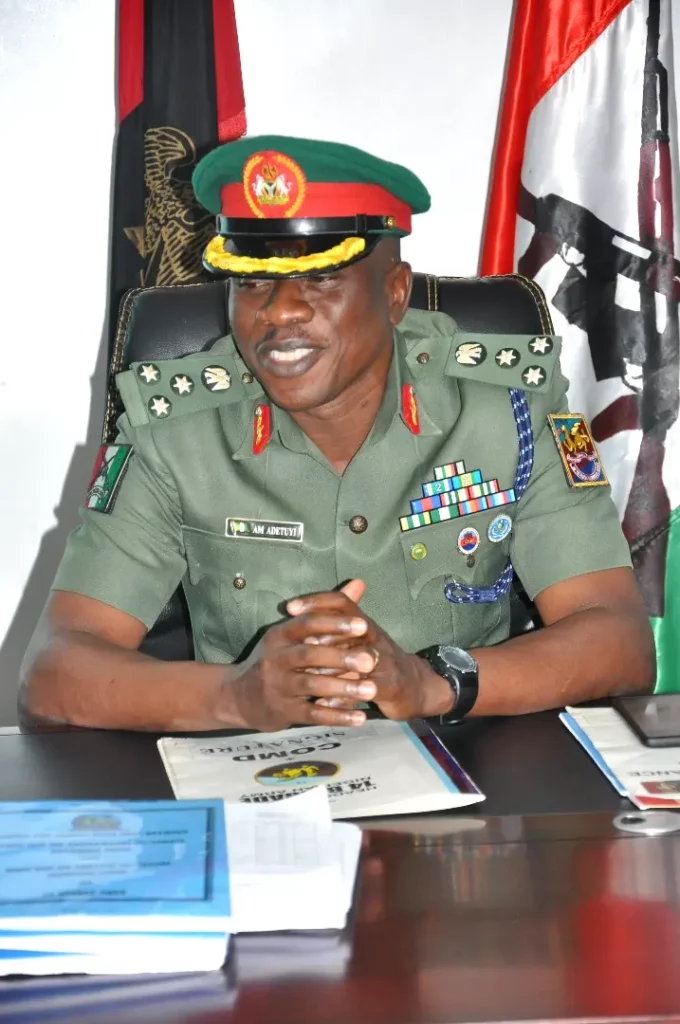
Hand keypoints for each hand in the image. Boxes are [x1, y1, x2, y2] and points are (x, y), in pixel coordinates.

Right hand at [226, 594, 379, 731]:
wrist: (238, 696)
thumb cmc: (275, 659)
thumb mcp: (292, 633)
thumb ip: (329, 610)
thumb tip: (359, 584)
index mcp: (279, 635)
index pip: (307, 624)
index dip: (335, 624)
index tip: (364, 625)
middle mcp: (275, 658)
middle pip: (309, 654)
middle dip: (342, 657)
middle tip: (371, 660)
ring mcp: (277, 686)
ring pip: (312, 685)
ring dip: (343, 688)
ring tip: (371, 691)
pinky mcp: (282, 711)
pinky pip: (311, 713)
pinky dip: (336, 716)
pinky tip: (358, 718)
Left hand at [287, 581, 454, 720]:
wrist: (416, 686)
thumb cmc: (380, 660)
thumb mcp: (359, 638)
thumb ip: (334, 623)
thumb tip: (302, 610)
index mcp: (364, 624)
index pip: (342, 603)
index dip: (317, 602)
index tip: (290, 608)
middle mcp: (374, 637)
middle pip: (349, 627)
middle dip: (321, 631)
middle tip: (297, 641)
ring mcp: (384, 662)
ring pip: (358, 659)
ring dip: (332, 666)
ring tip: (306, 674)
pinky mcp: (390, 686)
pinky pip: (365, 690)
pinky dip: (342, 698)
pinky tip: (322, 704)